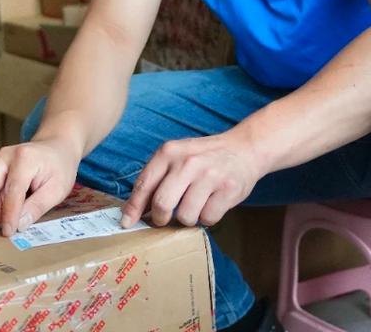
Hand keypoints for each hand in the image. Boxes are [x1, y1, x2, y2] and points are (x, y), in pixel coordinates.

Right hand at [0, 136, 79, 236]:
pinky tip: (11, 207)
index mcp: (25, 159)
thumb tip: (19, 224)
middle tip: (5, 226)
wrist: (57, 147)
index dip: (8, 214)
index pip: (12, 191)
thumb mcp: (58, 190)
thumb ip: (38, 206)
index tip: (8, 232)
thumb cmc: (60, 166)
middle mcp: (7, 156)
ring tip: (11, 217)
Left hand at [120, 130, 260, 228]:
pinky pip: (208, 218)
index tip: (127, 222)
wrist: (244, 148)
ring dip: (188, 218)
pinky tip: (211, 203)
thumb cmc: (204, 157)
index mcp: (169, 152)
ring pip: (186, 216)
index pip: (144, 184)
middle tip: (164, 219)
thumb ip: (157, 179)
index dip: (133, 208)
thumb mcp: (177, 157)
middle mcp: (188, 162)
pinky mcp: (228, 189)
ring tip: (195, 204)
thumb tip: (135, 210)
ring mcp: (209, 175)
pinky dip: (207, 217)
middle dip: (160, 218)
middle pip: (162, 204)